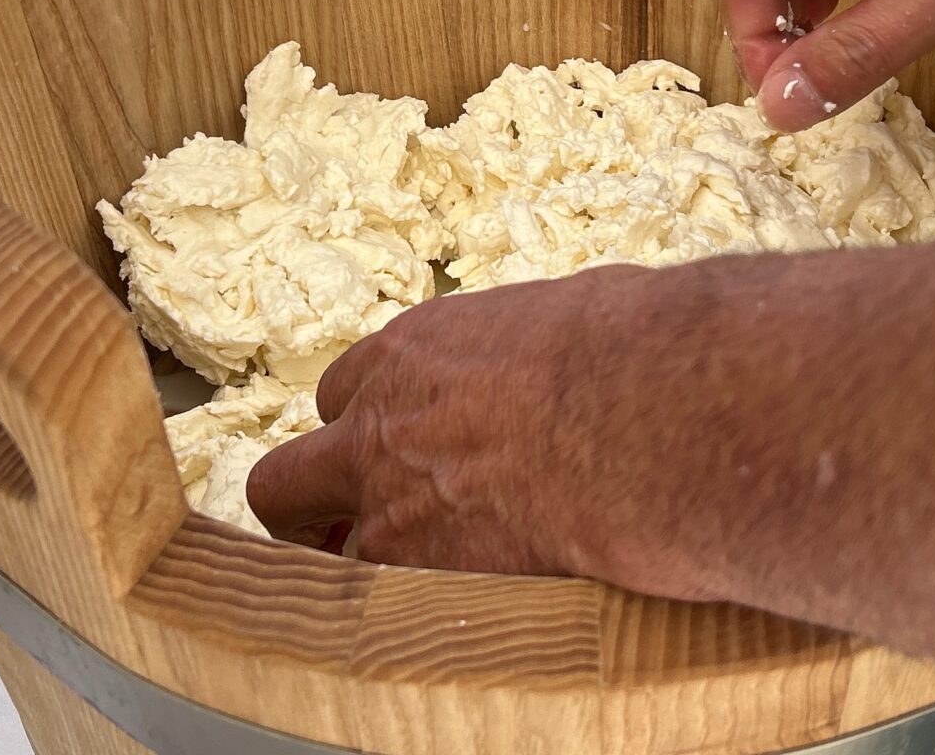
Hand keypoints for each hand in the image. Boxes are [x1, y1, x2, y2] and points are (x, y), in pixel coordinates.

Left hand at [246, 263, 736, 594]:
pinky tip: (461, 620)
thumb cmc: (629, 350)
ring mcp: (390, 508)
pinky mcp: (424, 574)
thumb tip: (575, 348)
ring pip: (331, 560)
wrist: (648, 419)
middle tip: (345, 530)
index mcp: (410, 354)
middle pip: (287, 480)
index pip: (345, 396)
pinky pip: (390, 608)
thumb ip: (532, 346)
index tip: (399, 448)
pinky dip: (417, 616)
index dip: (369, 427)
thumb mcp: (568, 313)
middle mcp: (379, 428)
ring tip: (419, 593)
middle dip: (309, 508)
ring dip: (369, 574)